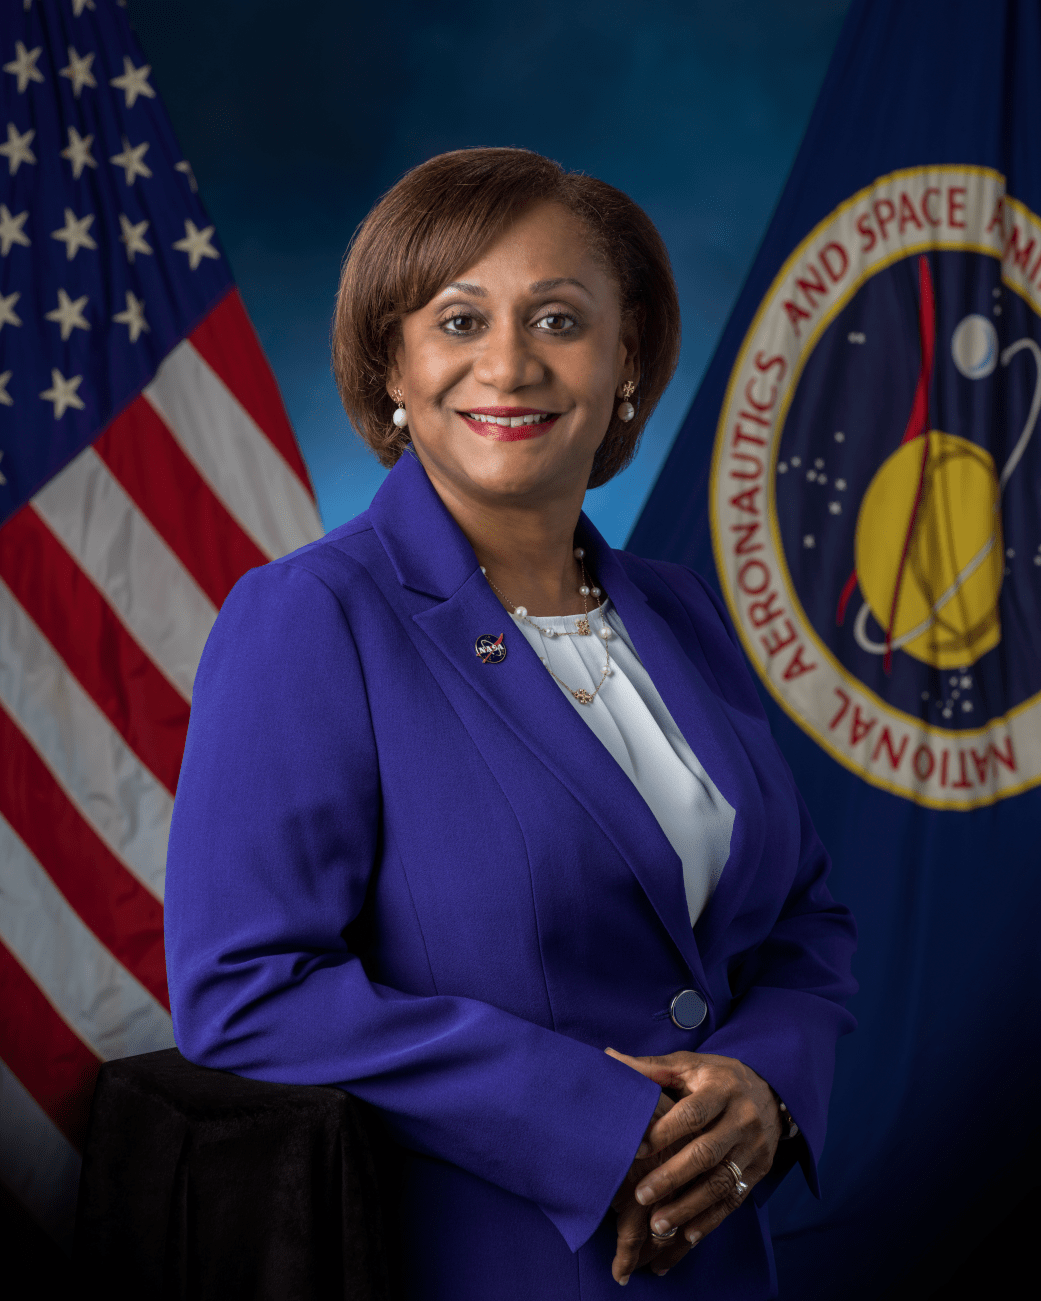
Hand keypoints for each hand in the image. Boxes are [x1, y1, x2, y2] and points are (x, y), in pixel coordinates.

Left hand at [607, 1049, 781, 1270]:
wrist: (771, 1092)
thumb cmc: (716, 1077)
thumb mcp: (690, 1066)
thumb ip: (652, 1068)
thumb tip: (609, 1058)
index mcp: (721, 1088)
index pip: (693, 1113)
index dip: (665, 1131)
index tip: (638, 1148)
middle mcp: (741, 1119)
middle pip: (705, 1153)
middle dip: (672, 1177)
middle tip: (641, 1196)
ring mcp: (753, 1147)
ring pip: (720, 1182)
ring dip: (688, 1207)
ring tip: (658, 1225)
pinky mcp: (758, 1170)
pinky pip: (734, 1199)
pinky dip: (710, 1220)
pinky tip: (687, 1235)